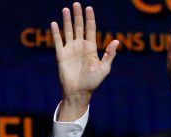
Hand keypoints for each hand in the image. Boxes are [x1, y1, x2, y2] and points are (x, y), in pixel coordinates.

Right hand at [51, 2, 118, 120]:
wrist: (79, 92)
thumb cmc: (93, 82)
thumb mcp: (104, 68)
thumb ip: (109, 55)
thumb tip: (116, 41)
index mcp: (91, 48)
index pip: (90, 29)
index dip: (90, 18)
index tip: (89, 8)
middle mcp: (80, 46)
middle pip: (79, 27)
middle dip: (78, 15)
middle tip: (76, 4)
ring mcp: (70, 50)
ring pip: (68, 31)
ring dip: (66, 20)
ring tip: (66, 9)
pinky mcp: (61, 55)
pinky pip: (58, 41)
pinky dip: (55, 33)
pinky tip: (54, 24)